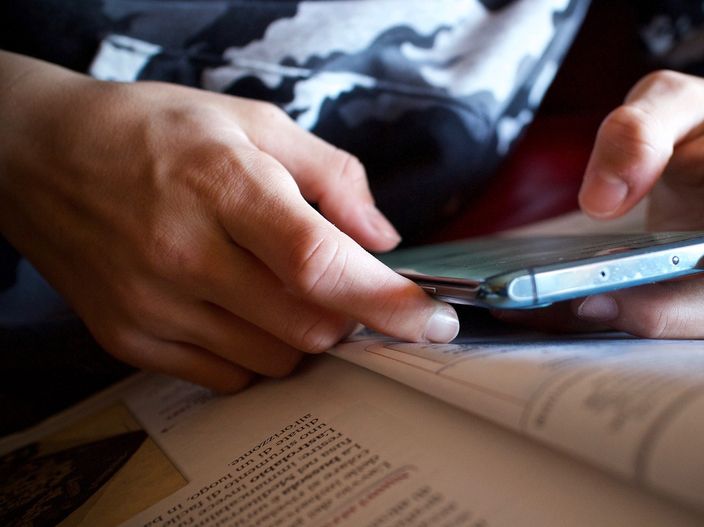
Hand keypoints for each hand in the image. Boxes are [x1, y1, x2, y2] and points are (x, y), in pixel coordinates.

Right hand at [0, 52, 458, 390]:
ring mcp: (153, 304)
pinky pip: (227, 376)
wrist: (41, 155)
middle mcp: (183, 252)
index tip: (433, 322)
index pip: (320, 264)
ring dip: (303, 334)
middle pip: (310, 325)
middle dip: (348, 314)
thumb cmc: (154, 131)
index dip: (388, 301)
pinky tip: (238, 308)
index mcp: (223, 185)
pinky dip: (256, 353)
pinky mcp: (130, 339)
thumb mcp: (253, 122)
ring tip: (276, 284)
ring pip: (276, 360)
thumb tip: (383, 241)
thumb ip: (333, 177)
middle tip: (339, 282)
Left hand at [499, 70, 703, 337]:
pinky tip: (569, 308)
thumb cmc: (701, 124)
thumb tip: (604, 201)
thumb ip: (639, 129)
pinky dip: (617, 321)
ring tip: (576, 302)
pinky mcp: (686, 300)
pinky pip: (662, 324)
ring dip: (640, 324)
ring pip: (699, 327)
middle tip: (597, 297)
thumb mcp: (669, 98)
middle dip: (672, 313)